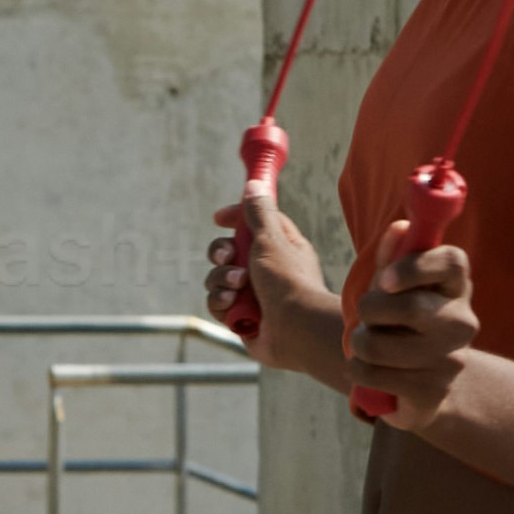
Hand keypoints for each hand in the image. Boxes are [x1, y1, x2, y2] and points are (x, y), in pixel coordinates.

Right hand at [212, 179, 330, 347]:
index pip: (252, 225)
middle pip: (228, 251)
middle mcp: (265, 271)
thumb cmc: (288, 281)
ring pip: (218, 278)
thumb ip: (259, 213)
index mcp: (279, 248)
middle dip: (221, 252)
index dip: (234, 218)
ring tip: (238, 286)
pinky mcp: (241, 318)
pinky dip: (221, 302)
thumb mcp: (272, 239)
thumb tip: (254, 184)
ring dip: (222, 279)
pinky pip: (218, 303)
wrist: (295, 329)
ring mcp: (252, 295)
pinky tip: (232, 304)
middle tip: (228, 256)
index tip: (219, 218)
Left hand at [343, 245, 477, 433]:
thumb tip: (398, 229)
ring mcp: (451, 361)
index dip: (413, 267)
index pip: (452, 263)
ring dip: (358, 343)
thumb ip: (393, 257)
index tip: (384, 280)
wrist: (420, 386)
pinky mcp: (432, 392)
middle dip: (369, 310)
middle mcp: (462, 323)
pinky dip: (357, 370)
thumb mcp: (394, 287)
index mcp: (457, 287)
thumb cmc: (401, 324)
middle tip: (367, 317)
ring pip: (379, 344)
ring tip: (367, 346)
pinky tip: (369, 370)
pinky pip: (372, 374)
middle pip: (410, 307)